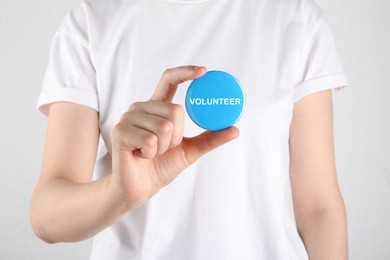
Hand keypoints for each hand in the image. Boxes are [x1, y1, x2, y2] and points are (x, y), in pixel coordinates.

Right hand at [110, 66, 238, 209]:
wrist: (140, 188)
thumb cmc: (161, 167)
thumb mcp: (189, 150)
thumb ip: (209, 138)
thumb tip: (235, 129)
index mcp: (157, 108)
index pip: (169, 80)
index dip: (185, 72)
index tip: (204, 71)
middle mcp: (141, 107)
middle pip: (175, 110)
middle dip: (177, 137)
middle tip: (164, 148)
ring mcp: (128, 118)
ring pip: (164, 127)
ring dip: (164, 147)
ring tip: (151, 153)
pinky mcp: (120, 131)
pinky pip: (150, 140)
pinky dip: (152, 154)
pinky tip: (141, 156)